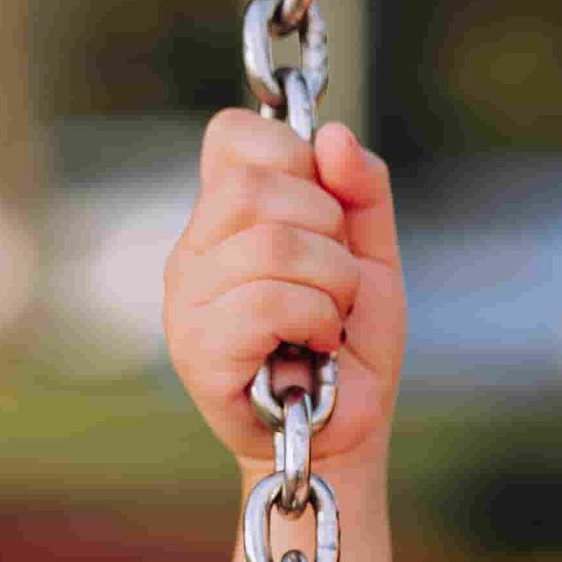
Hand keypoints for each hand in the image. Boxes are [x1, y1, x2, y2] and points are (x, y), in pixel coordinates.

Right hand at [163, 113, 404, 464]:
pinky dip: (317, 320)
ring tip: (330, 318)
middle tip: (337, 279)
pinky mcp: (198, 349)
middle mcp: (195, 251)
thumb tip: (332, 135)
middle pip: (255, 184)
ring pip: (271, 245)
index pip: (233, 134)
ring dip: (334, 284)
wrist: (346, 428)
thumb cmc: (350, 343)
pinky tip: (315, 346)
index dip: (291, 153)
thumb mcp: (373, 254)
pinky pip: (268, 301)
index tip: (325, 208)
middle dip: (327, 230)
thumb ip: (362, 190)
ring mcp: (189, 300)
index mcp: (226, 218)